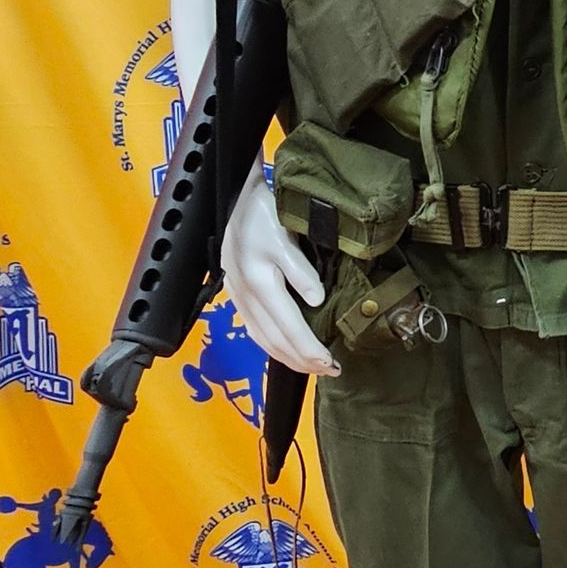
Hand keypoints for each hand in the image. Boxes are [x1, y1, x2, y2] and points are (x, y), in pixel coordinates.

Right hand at [222, 171, 337, 375]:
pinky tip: (283, 350)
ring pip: (262, 338)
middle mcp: (247, 295)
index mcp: (261, 283)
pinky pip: (254, 329)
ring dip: (287, 357)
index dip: (310, 350)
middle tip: (329, 372)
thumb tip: (316, 300)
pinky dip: (271, 345)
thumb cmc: (263, 211)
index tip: (331, 363)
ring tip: (312, 367)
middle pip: (275, 340)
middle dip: (302, 361)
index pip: (289, 328)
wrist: (235, 195)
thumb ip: (300, 270)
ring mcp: (239, 296)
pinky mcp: (236, 293)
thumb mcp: (285, 236)